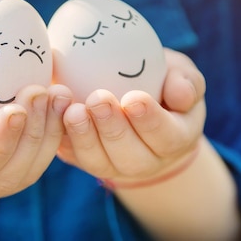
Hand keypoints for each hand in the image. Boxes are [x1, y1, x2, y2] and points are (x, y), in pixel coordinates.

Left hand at [57, 48, 205, 184]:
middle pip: (130, 155)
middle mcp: (145, 161)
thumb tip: (180, 93)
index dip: (150, 121)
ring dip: (84, 136)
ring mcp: (113, 165)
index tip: (134, 98)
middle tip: (98, 100)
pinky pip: (72, 155)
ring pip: (98, 161)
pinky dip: (62, 137)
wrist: (133, 101)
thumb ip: (187, 82)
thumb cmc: (162, 83)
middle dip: (112, 129)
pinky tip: (53, 114)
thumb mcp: (181, 76)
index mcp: (175, 139)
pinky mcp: (84, 159)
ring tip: (73, 110)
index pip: (166, 137)